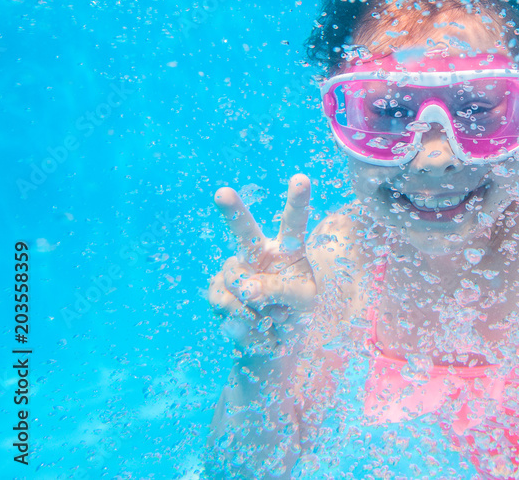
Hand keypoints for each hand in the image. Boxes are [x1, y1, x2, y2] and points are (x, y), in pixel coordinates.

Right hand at [207, 174, 316, 354]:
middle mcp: (258, 253)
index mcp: (288, 249)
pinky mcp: (217, 291)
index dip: (297, 201)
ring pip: (238, 280)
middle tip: (222, 193)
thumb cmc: (296, 310)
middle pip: (244, 231)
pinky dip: (244, 322)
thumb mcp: (301, 300)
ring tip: (270, 316)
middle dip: (232, 211)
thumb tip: (246, 287)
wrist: (274, 339)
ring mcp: (235, 271)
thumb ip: (279, 289)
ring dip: (257, 306)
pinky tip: (253, 324)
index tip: (301, 179)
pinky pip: (226, 303)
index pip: (294, 222)